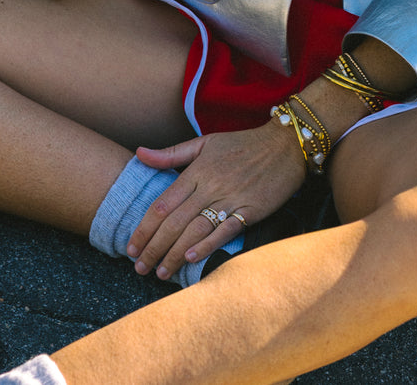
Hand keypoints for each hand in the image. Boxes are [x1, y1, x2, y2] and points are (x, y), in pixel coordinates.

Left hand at [127, 124, 305, 279]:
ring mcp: (231, 198)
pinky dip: (207, 245)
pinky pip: (225, 230)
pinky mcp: (251, 209)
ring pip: (194, 230)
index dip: (144, 228)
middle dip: (153, 248)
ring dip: (174, 254)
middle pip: (174, 222)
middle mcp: (211, 185)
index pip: (162, 204)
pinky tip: (191, 259)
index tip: (131, 248)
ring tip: (160, 273)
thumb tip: (138, 153)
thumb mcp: (206, 143)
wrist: (286, 143)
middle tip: (139, 268)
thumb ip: (172, 153)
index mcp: (197, 170)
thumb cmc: (244, 143)